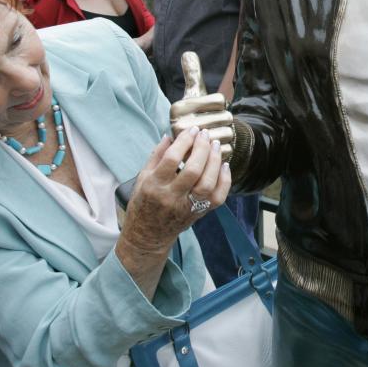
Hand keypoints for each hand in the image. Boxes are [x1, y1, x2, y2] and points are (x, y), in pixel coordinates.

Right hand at [120, 127, 231, 253]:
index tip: (191, 130)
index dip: (184, 141)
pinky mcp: (199, 213)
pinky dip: (224, 180)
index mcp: (154, 186)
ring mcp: (187, 207)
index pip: (171, 159)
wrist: (149, 235)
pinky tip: (224, 165)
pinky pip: (218, 197)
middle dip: (202, 148)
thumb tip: (170, 135)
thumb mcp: (142, 178)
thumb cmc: (144, 203)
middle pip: (193, 170)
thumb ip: (156, 156)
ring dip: (214, 161)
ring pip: (207, 184)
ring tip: (215, 145)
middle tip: (205, 134)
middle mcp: (171, 197)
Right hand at [169, 51, 233, 157]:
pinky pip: (230, 150)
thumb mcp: (193, 94)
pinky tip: (216, 151)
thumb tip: (188, 53)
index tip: (209, 109)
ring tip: (214, 137)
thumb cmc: (196, 116)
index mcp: (178, 108)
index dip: (220, 103)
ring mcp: (188, 147)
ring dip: (227, 135)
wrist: (193, 149)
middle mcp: (179, 127)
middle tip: (213, 125)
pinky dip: (228, 149)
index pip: (221, 99)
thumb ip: (192, 74)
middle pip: (226, 117)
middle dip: (225, 120)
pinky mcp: (200, 163)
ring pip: (229, 133)